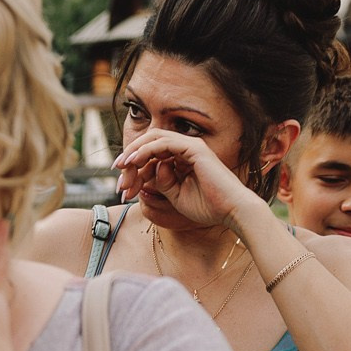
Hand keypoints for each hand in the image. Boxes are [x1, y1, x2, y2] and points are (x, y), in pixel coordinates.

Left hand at [112, 129, 262, 232]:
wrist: (232, 212)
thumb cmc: (208, 207)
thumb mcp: (176, 196)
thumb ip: (161, 182)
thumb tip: (148, 172)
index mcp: (183, 159)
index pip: (152, 156)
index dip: (134, 170)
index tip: (122, 188)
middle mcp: (186, 149)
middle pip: (149, 145)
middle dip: (130, 160)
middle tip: (118, 179)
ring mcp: (190, 146)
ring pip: (153, 139)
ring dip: (134, 153)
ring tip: (121, 167)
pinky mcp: (194, 148)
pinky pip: (163, 143)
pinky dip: (146, 150)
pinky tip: (134, 161)